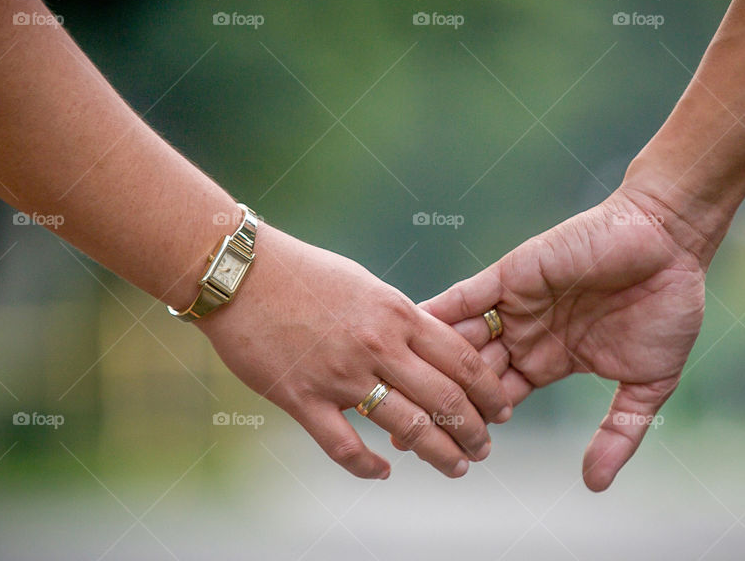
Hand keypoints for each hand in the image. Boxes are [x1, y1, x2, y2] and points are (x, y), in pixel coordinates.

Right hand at [196, 225, 511, 478]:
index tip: (502, 409)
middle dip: (473, 431)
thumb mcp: (366, 285)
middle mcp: (377, 346)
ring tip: (456, 467)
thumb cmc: (304, 273)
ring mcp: (340, 375)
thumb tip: (429, 345)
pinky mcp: (302, 398)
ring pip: (406, 428)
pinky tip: (384, 471)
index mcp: (397, 314)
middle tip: (484, 449)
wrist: (242, 273)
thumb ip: (399, 317)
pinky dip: (368, 466)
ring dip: (439, 454)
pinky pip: (344, 446)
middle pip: (444, 400)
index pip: (460, 359)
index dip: (488, 390)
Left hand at [422, 186, 707, 489]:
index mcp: (551, 361)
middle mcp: (525, 334)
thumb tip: (595, 486)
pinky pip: (465, 297)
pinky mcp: (510, 274)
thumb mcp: (648, 383)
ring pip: (461, 340)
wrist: (669, 242)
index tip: (439, 451)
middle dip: (438, 401)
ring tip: (390, 386)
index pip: (500, 399)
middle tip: (398, 429)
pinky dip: (437, 314)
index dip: (472, 423)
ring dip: (427, 362)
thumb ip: (620, 432)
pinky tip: (406, 333)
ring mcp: (514, 304)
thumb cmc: (668, 307)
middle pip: (469, 375)